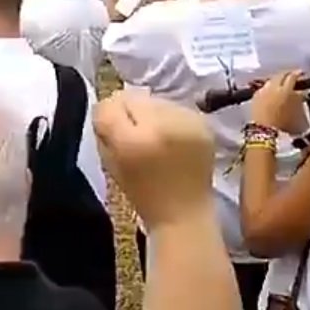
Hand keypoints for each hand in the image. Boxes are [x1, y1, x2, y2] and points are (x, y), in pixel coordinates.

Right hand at [93, 91, 215, 228]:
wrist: (185, 213)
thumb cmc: (142, 194)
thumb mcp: (109, 162)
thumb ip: (105, 129)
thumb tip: (109, 106)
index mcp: (133, 141)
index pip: (108, 105)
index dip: (106, 117)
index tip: (110, 131)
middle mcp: (162, 125)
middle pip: (132, 96)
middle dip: (128, 112)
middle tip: (133, 134)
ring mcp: (187, 122)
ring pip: (154, 99)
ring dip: (150, 113)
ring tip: (154, 136)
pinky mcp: (204, 123)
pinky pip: (175, 107)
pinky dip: (169, 118)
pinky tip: (172, 138)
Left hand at [248, 71, 309, 134]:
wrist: (264, 132)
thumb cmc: (285, 125)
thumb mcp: (299, 113)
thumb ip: (300, 100)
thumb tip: (301, 94)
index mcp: (285, 89)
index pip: (292, 76)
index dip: (298, 73)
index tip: (301, 73)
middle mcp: (271, 87)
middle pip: (280, 76)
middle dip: (286, 75)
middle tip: (292, 76)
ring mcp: (261, 91)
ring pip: (270, 81)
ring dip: (276, 81)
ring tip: (282, 84)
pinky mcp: (254, 97)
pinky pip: (263, 88)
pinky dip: (269, 88)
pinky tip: (271, 92)